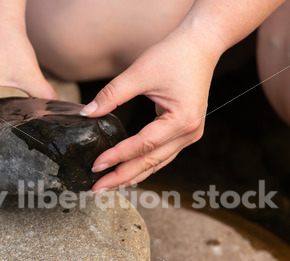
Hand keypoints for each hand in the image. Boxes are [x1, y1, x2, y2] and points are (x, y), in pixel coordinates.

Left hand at [80, 26, 223, 192]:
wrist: (201, 45)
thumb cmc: (174, 54)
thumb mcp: (140, 72)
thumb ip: (112, 94)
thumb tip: (88, 113)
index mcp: (182, 119)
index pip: (143, 145)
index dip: (118, 156)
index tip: (96, 165)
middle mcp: (190, 132)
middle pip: (150, 162)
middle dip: (122, 176)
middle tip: (97, 187)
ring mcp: (190, 134)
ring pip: (157, 163)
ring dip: (132, 175)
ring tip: (108, 185)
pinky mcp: (186, 131)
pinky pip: (162, 155)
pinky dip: (144, 164)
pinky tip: (127, 172)